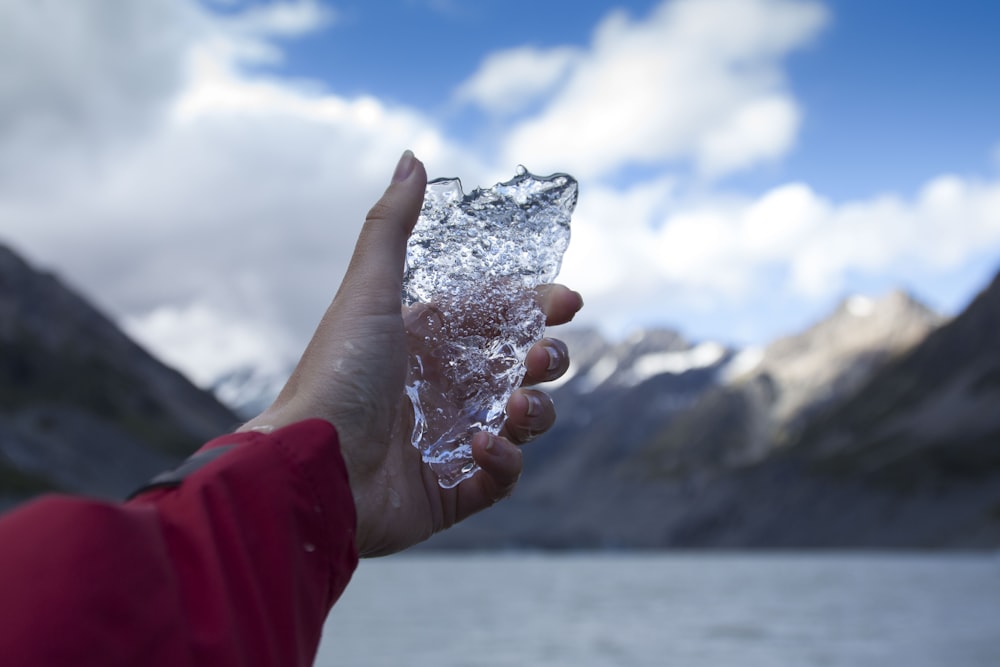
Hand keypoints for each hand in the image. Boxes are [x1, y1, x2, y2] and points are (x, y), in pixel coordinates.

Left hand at [240, 151, 581, 556]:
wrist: (309, 467)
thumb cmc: (337, 373)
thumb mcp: (368, 292)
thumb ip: (392, 226)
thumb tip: (412, 157)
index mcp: (428, 342)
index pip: (501, 318)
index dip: (541, 307)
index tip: (571, 301)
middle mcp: (443, 388)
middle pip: (524, 369)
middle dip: (546, 359)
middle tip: (540, 358)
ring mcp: (450, 440)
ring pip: (524, 421)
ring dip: (533, 411)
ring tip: (512, 406)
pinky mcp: (450, 490)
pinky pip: (502, 475)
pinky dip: (505, 461)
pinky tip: (483, 446)